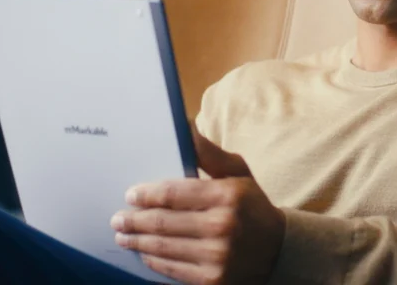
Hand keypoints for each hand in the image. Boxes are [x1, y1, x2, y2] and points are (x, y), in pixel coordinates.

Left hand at [110, 127, 285, 284]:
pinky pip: (172, 270)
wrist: (278, 250)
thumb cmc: (251, 205)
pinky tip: (145, 253)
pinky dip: (154, 261)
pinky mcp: (213, 280)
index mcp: (228, 195)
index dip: (147, 195)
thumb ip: (209, 153)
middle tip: (117, 219)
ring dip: (138, 241)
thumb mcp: (238, 174)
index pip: (174, 194)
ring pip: (163, 248)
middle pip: (163, 222)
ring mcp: (218, 257)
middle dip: (134, 220)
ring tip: (124, 236)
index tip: (130, 195)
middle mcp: (223, 226)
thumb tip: (183, 126)